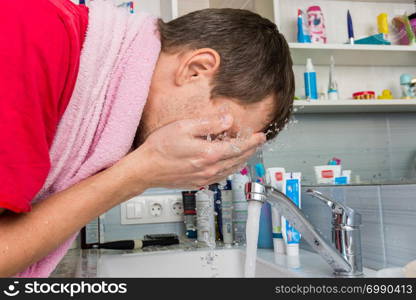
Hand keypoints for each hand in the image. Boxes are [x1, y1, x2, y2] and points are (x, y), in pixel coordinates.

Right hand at [123, 114, 264, 190]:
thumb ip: (209, 124)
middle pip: (238, 159)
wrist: (145, 169)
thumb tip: (227, 120)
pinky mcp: (198, 183)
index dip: (252, 141)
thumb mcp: (184, 127)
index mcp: (209, 154)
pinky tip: (229, 165)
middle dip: (251, 150)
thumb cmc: (160, 148)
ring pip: (232, 170)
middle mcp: (210, 168)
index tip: (261, 135)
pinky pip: (222, 176)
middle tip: (258, 142)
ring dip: (242, 160)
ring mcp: (204, 178)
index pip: (239, 147)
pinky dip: (231, 169)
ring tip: (247, 152)